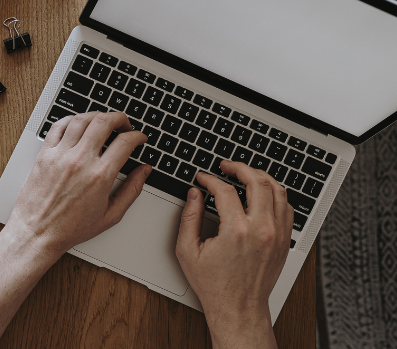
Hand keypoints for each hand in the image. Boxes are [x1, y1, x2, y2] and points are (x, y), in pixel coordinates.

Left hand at [6, 112, 151, 259]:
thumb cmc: (70, 228)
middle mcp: (80, 161)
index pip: (125, 142)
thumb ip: (132, 190)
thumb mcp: (111, 215)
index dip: (137, 136)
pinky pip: (58, 126)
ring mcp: (60, 155)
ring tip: (103, 122)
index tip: (139, 138)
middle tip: (124, 125)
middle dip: (120, 118)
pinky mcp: (44, 154)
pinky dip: (71, 119)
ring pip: (81, 119)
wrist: (38, 232)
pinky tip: (78, 124)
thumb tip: (144, 171)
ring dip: (97, 116)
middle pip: (104, 122)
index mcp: (99, 176)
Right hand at [176, 160, 292, 348]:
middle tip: (227, 166)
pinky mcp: (284, 240)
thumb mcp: (188, 251)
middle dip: (239, 168)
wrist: (238, 308)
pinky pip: (287, 207)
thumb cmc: (214, 285)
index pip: (225, 190)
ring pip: (277, 190)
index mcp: (236, 232)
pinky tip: (262, 193)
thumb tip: (194, 194)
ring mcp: (277, 235)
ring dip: (260, 177)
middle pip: (257, 181)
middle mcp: (261, 230)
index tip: (202, 178)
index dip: (210, 179)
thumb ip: (189, 218)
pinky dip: (275, 194)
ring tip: (245, 174)